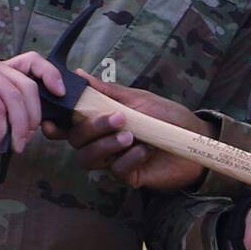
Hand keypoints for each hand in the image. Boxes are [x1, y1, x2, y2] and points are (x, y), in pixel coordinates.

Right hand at [0, 51, 60, 153]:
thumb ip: (12, 112)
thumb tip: (38, 124)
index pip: (34, 61)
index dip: (51, 75)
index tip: (61, 94)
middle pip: (29, 86)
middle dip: (33, 117)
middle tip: (26, 140)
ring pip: (15, 98)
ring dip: (19, 127)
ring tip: (14, 146)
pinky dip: (1, 130)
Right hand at [41, 74, 211, 189]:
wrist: (197, 139)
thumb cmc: (167, 116)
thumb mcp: (139, 98)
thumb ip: (108, 92)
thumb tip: (78, 74)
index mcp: (101, 121)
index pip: (69, 124)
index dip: (56, 124)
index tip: (52, 121)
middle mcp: (103, 141)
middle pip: (77, 140)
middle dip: (92, 129)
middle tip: (118, 118)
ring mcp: (114, 160)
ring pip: (89, 158)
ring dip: (106, 145)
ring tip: (129, 136)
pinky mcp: (129, 176)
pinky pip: (116, 170)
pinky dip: (128, 158)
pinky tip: (144, 150)